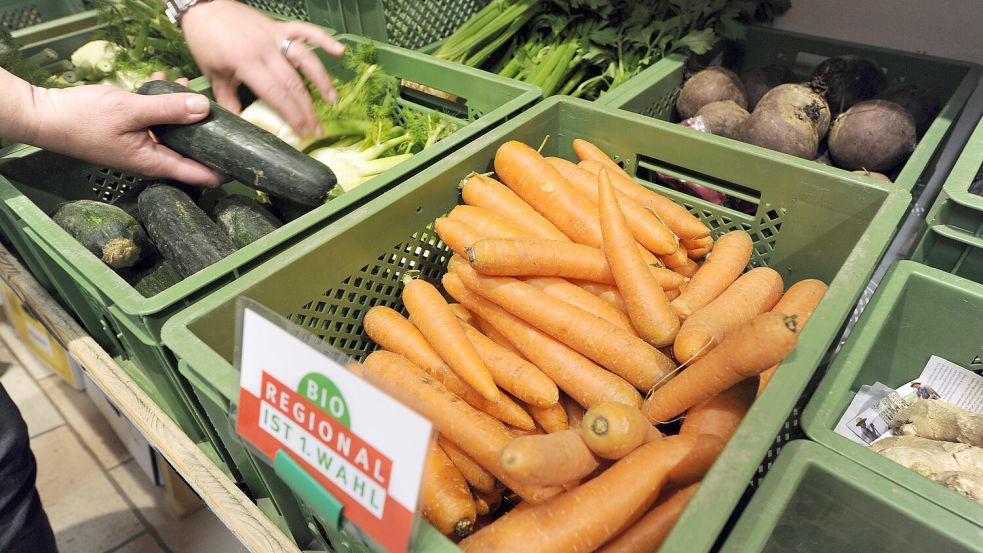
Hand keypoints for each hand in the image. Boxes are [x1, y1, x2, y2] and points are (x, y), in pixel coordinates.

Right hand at [24, 84, 224, 186]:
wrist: (46, 116)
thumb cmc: (84, 119)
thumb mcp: (132, 110)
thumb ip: (170, 110)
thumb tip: (205, 109)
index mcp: (155, 163)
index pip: (201, 176)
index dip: (226, 171)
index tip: (246, 162)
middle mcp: (151, 160)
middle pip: (192, 152)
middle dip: (208, 133)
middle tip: (223, 114)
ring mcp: (141, 148)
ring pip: (175, 133)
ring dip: (183, 112)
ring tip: (185, 85)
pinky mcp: (131, 134)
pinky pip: (156, 122)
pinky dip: (163, 105)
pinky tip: (161, 81)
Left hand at [181, 0, 344, 137]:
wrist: (204, 8)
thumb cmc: (206, 43)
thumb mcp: (214, 75)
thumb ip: (229, 101)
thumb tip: (241, 125)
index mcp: (246, 62)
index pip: (276, 93)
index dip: (292, 115)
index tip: (303, 132)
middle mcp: (265, 49)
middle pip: (293, 82)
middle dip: (307, 108)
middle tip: (317, 129)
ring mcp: (274, 35)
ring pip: (305, 58)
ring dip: (321, 80)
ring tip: (332, 100)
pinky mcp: (280, 26)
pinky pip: (306, 31)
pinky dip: (324, 39)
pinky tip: (339, 51)